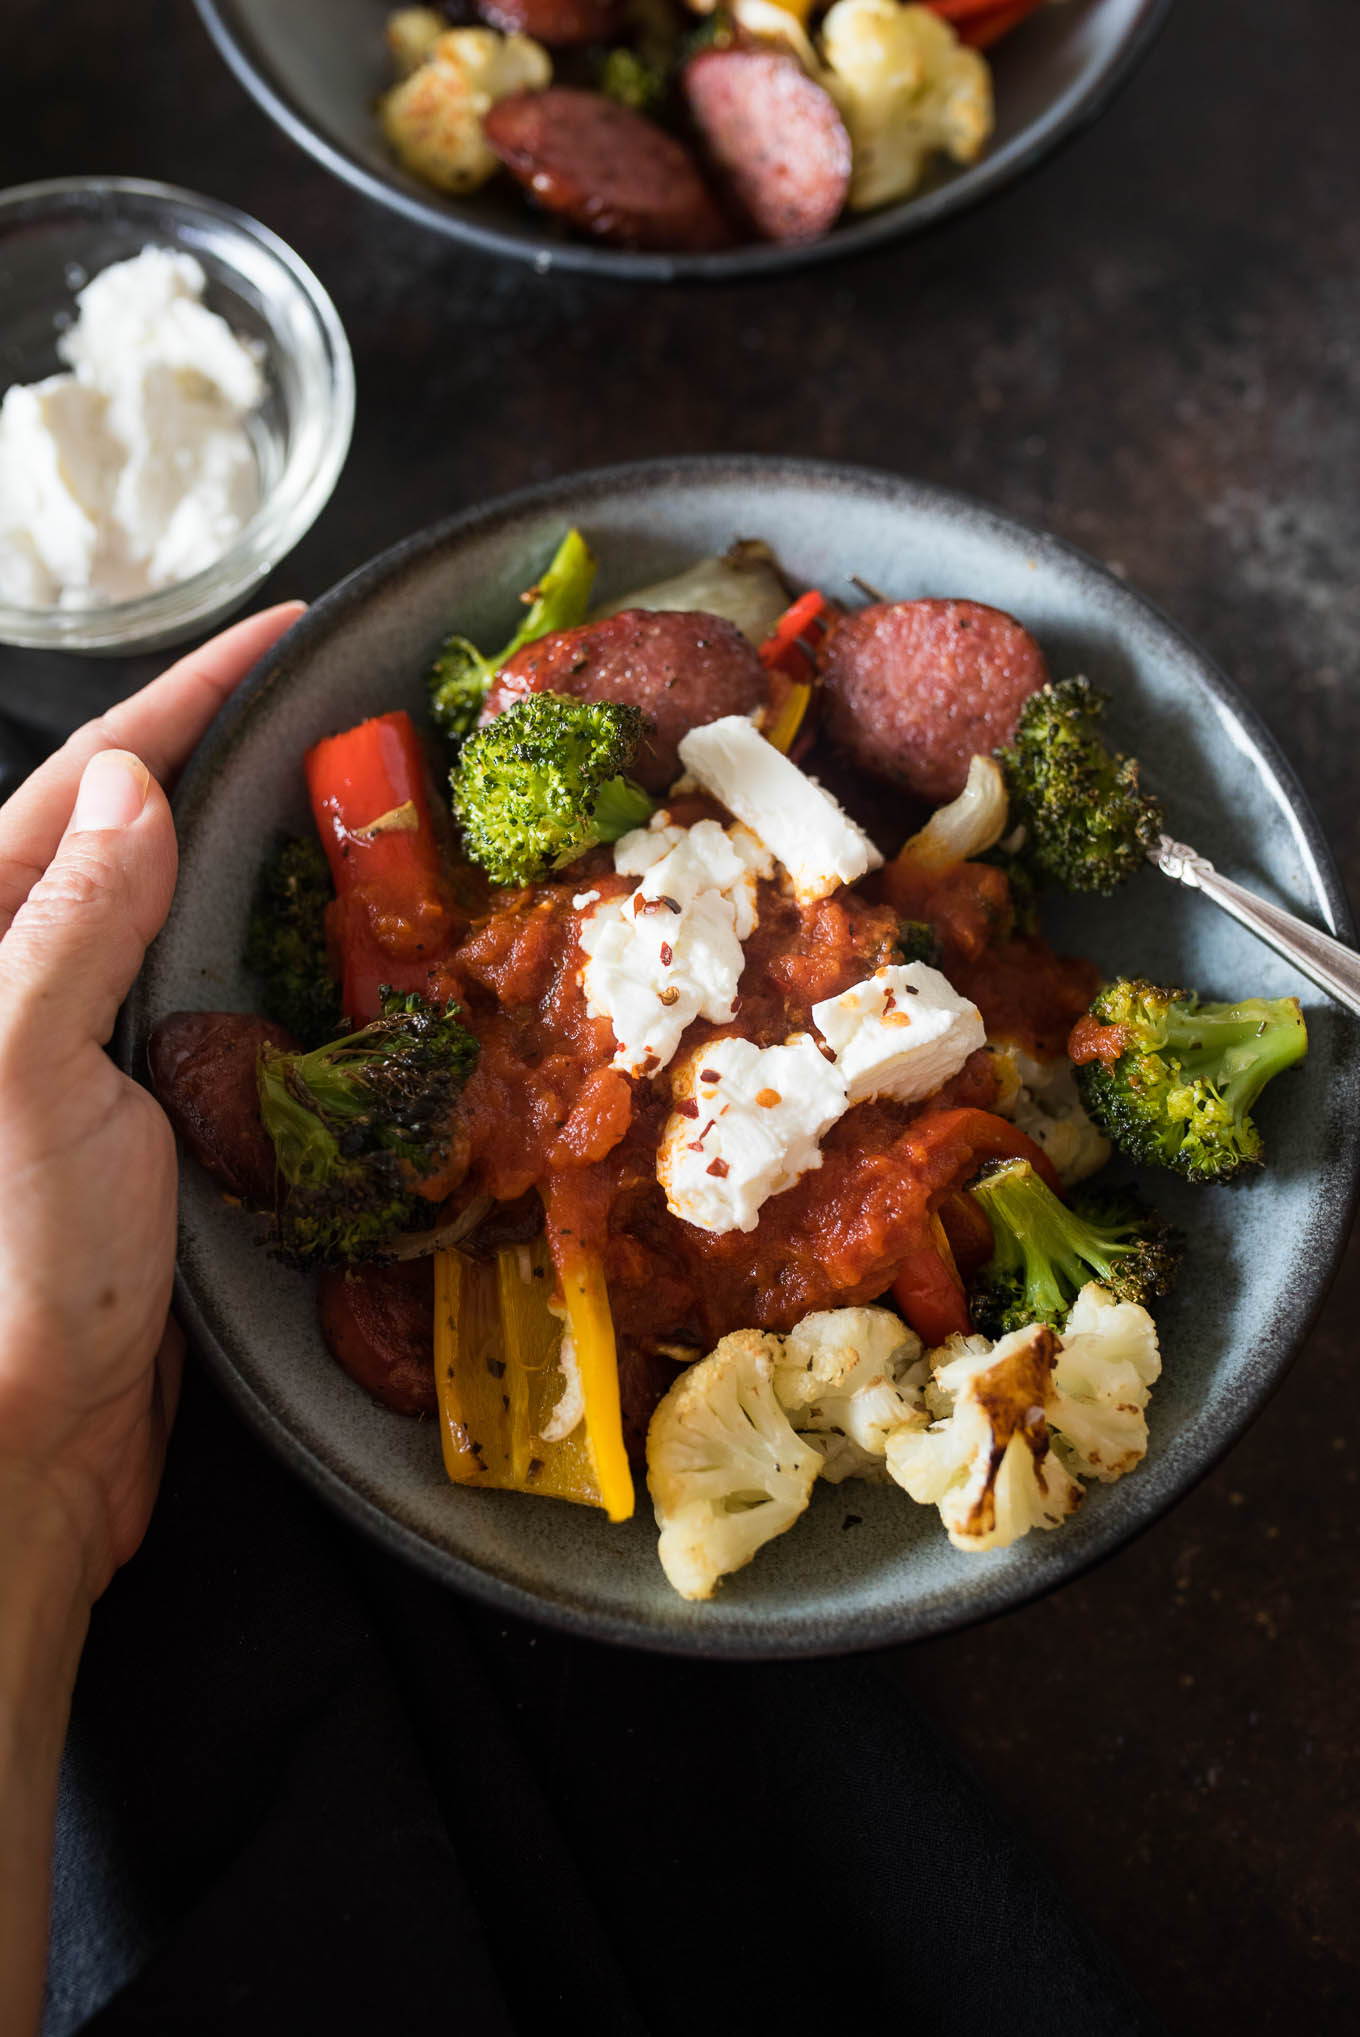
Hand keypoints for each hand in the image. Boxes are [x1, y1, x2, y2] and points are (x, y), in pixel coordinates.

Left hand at [0, 602, 302, 1597]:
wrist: (33, 1447)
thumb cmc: (12, 1272)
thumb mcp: (27, 1077)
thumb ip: (67, 926)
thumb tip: (126, 784)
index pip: (86, 787)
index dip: (186, 700)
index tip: (284, 632)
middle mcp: (33, 985)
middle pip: (141, 833)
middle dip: (238, 758)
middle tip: (353, 711)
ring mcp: (98, 1050)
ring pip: (195, 915)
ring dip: (275, 856)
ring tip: (376, 807)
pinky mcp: (160, 1116)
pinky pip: (232, 1007)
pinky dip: (294, 963)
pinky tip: (357, 947)